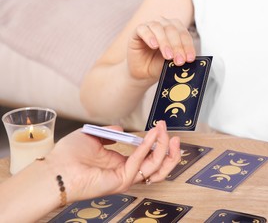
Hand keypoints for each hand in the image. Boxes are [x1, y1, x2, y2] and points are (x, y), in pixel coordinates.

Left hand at [47, 121, 180, 202]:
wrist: (55, 168)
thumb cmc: (68, 155)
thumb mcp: (92, 136)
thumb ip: (109, 132)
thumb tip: (121, 129)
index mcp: (120, 162)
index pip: (148, 157)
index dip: (157, 143)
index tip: (160, 127)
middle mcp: (125, 171)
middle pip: (158, 166)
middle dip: (169, 151)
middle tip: (172, 134)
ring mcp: (125, 177)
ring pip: (156, 169)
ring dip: (164, 151)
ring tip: (167, 135)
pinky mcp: (121, 180)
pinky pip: (140, 164)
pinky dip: (147, 148)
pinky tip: (150, 136)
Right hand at [127, 17, 195, 82]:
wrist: (143, 72)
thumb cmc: (159, 64)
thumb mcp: (172, 63)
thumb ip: (179, 58)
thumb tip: (188, 59)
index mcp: (176, 29)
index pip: (184, 35)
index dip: (188, 46)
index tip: (190, 59)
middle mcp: (164, 24)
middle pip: (172, 30)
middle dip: (177, 46)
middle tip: (179, 60)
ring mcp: (150, 26)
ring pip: (158, 28)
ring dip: (164, 42)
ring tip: (168, 56)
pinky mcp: (138, 30)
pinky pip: (143, 29)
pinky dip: (149, 37)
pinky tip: (154, 46)